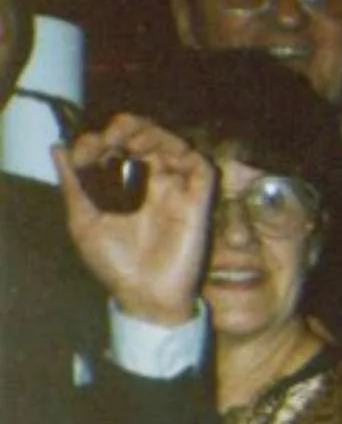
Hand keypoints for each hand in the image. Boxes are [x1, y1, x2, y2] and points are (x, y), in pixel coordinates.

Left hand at [54, 114, 213, 325]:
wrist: (144, 295)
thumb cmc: (114, 264)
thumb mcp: (83, 221)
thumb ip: (73, 185)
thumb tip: (58, 148)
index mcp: (122, 186)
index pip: (115, 146)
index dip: (99, 139)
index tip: (86, 154)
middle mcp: (150, 183)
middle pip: (148, 135)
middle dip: (130, 127)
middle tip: (113, 139)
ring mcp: (175, 191)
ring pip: (175, 144)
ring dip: (155, 136)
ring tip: (134, 146)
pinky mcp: (198, 203)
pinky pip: (201, 167)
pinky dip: (185, 155)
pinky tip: (162, 161)